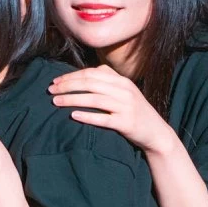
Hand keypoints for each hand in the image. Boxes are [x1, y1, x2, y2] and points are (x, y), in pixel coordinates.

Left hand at [49, 65, 177, 154]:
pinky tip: (73, 115)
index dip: (71, 76)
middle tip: (50, 91)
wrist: (156, 133)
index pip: (91, 73)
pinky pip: (103, 118)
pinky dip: (87, 116)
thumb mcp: (125, 92)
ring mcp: (126, 107)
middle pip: (90, 83)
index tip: (55, 81)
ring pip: (94, 99)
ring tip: (56, 102)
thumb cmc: (134, 112)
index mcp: (122, 81)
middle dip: (67, 86)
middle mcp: (124, 91)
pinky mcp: (126, 123)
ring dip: (72, 99)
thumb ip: (108, 81)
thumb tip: (82, 75)